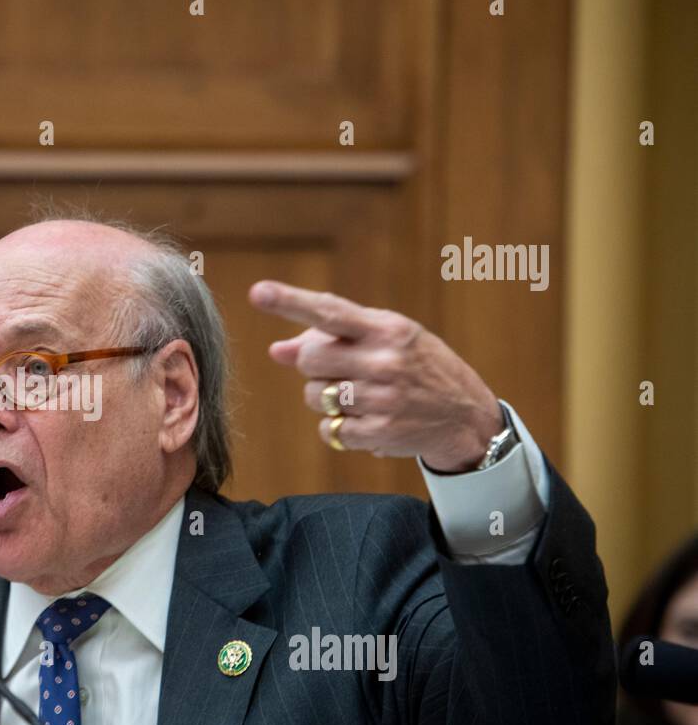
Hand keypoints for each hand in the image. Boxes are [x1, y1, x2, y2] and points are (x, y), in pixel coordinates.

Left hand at [248, 280, 503, 471]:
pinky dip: (338, 426)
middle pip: (310, 358)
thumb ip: (334, 337)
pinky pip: (329, 428)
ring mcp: (383, 399)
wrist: (466, 416)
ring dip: (324, 397)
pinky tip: (365, 419)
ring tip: (358, 395)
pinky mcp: (380, 432)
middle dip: (314, 365)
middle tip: (340, 369)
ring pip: (314, 396)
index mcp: (387, 329)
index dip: (290, 301)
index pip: (330, 312)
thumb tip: (277, 351)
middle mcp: (385, 361)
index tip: (258, 292)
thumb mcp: (388, 339)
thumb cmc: (416, 368)